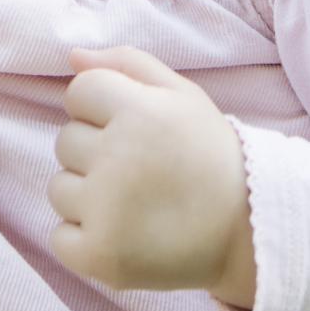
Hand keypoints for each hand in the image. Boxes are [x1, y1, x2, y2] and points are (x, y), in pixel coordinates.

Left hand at [48, 47, 256, 309]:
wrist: (249, 231)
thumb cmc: (210, 154)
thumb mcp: (182, 94)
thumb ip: (127, 63)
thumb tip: (72, 55)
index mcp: (140, 111)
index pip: (79, 92)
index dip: (102, 108)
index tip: (135, 130)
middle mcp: (119, 157)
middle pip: (66, 140)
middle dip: (96, 151)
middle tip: (143, 170)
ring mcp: (106, 210)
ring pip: (59, 188)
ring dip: (88, 195)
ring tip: (136, 203)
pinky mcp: (100, 255)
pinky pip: (60, 238)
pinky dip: (85, 239)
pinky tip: (124, 234)